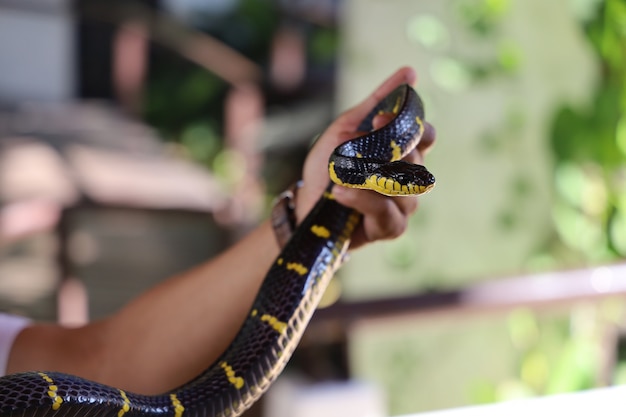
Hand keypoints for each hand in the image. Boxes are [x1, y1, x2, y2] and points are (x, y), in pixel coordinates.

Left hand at [296, 67, 435, 249]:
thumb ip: (377, 102)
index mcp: (400, 151)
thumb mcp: (346, 129)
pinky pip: (388, 212)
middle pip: (416, 161)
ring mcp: (403, 204)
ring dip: (370, 178)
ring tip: (341, 175)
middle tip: (358, 146)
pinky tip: (342, 192)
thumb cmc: (328, 167)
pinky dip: (364, 199)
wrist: (305, 205)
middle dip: (389, 150)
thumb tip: (410, 72)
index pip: (424, 136)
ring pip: (404, 188)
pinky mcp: (391, 228)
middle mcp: (407, 178)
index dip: (413, 127)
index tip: (381, 118)